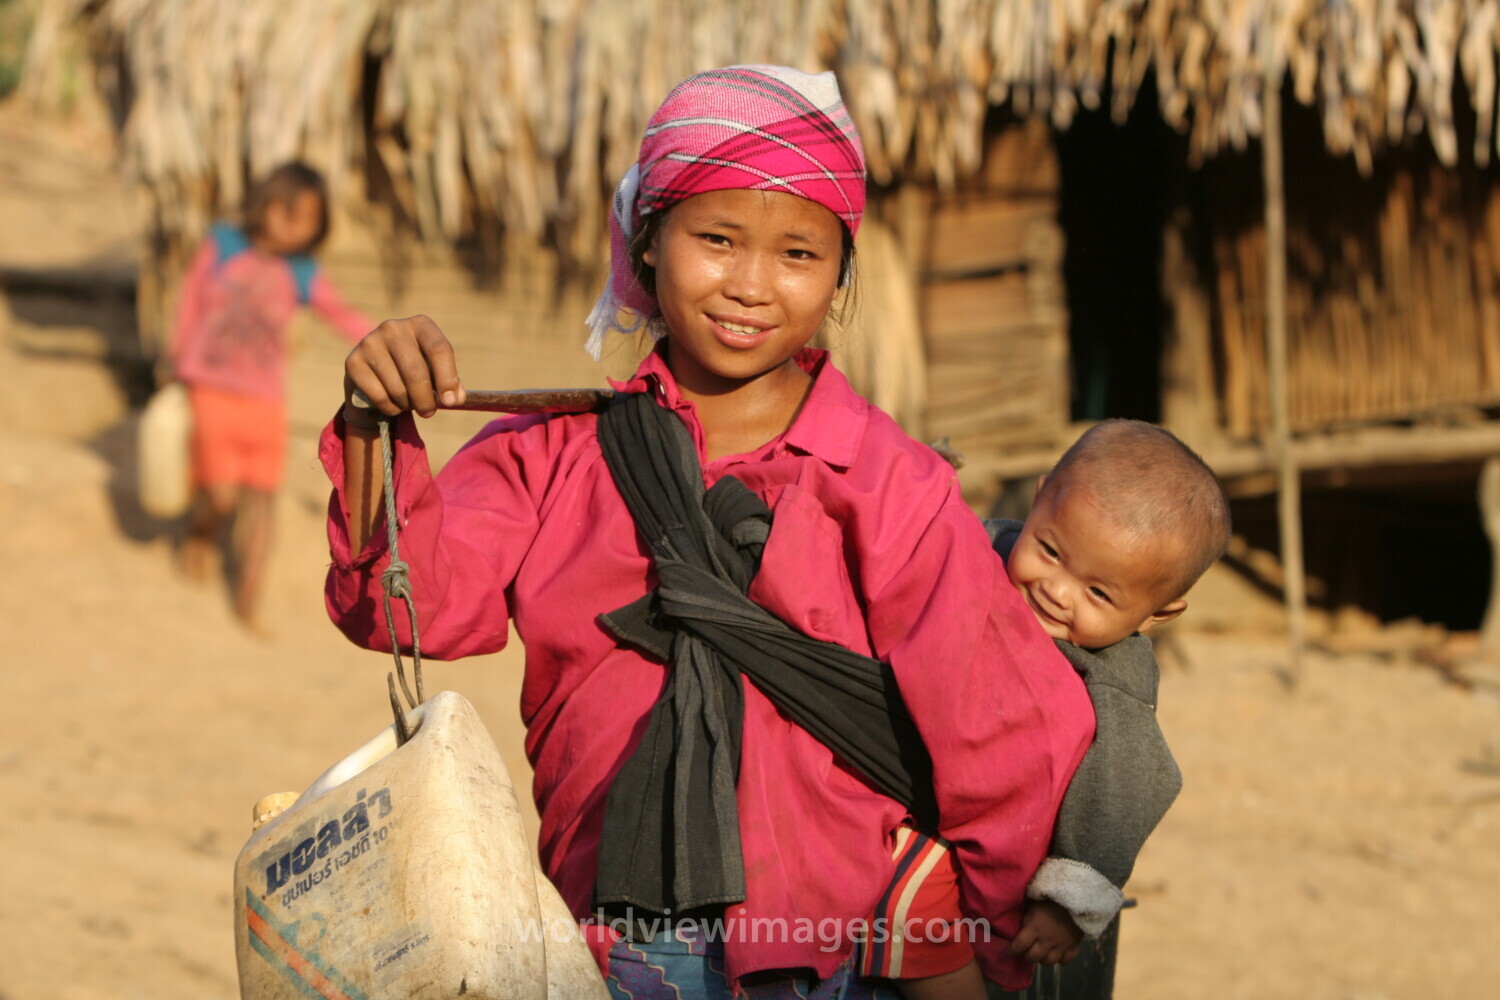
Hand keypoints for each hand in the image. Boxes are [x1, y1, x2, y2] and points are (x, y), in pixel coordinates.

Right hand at [343, 315, 464, 421]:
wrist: (374, 370)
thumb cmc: (415, 369)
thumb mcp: (436, 371)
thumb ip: (450, 384)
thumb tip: (454, 398)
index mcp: (420, 324)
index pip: (439, 350)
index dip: (447, 379)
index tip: (450, 402)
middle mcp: (393, 328)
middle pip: (416, 372)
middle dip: (425, 400)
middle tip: (428, 412)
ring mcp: (370, 342)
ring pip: (398, 389)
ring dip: (408, 405)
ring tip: (409, 403)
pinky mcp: (353, 361)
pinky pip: (379, 397)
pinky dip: (391, 408)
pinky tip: (392, 403)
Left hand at [1008, 899, 1081, 965]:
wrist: (1076, 897)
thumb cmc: (1051, 899)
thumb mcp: (1033, 905)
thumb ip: (1027, 919)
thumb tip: (1020, 930)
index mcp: (1035, 928)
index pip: (1020, 945)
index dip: (1013, 950)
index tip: (1011, 951)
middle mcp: (1047, 940)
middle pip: (1034, 957)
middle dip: (1027, 957)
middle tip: (1026, 953)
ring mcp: (1061, 944)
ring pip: (1049, 962)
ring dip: (1043, 960)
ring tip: (1041, 955)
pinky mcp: (1074, 945)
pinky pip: (1066, 960)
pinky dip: (1060, 960)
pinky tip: (1057, 955)